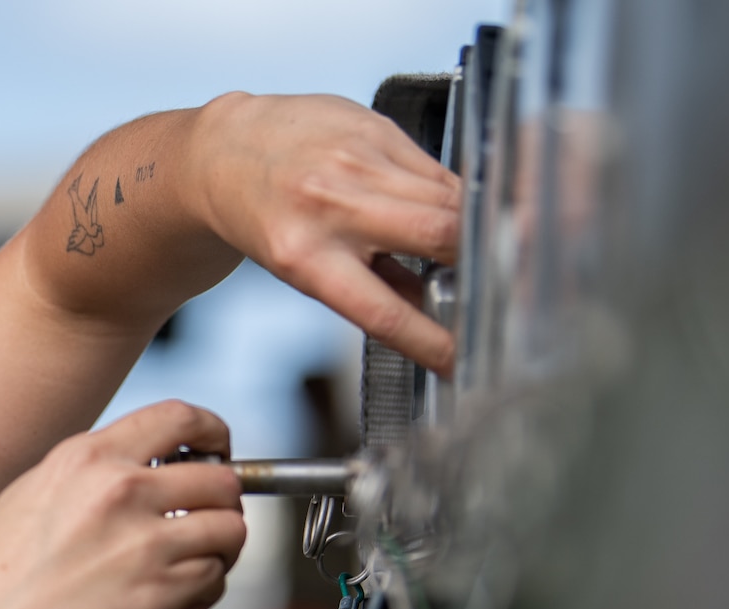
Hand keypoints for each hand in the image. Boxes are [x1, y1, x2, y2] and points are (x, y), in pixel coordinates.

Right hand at [0, 400, 245, 608]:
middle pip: (222, 477)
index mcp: (85, 456)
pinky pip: (213, 579)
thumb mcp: (30, 497)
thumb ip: (89, 477)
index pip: (181, 417)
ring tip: (191, 574)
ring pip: (230, 529)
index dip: (215, 434)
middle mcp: (119, 488)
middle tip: (205, 530)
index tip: (218, 455)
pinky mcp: (157, 591)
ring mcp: (142, 540)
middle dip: (224, 506)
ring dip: (221, 554)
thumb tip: (142, 474)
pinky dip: (204, 594)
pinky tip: (174, 608)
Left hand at [185, 92, 461, 372]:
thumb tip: (435, 317)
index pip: (383, 312)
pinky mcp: (376, 128)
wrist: (229, 151)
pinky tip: (451, 207)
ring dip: (474, 227)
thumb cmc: (270, 218)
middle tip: (499, 285)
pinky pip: (439, 168)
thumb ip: (373, 287)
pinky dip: (455, 194)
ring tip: (480, 247)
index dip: (431, 340)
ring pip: (449, 199)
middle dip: (478, 264)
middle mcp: (331, 205)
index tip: (461, 359)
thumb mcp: (306, 268)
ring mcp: (355, 161)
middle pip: (439, 238)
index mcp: (305, 257)